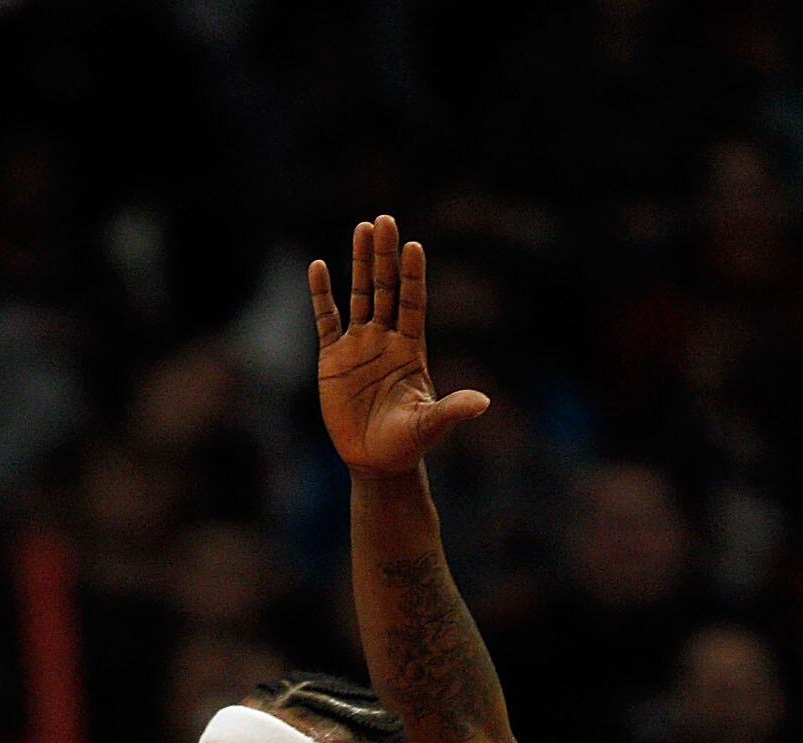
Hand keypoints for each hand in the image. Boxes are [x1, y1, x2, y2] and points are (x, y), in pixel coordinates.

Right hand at [310, 216, 489, 477]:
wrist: (376, 462)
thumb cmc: (408, 444)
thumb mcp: (431, 426)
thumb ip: (452, 409)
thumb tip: (483, 403)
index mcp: (411, 348)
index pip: (413, 303)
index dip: (413, 276)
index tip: (414, 246)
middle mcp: (386, 339)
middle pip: (386, 288)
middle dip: (385, 256)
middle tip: (385, 220)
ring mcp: (359, 346)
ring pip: (360, 295)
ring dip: (359, 263)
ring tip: (362, 228)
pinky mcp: (333, 359)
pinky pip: (326, 320)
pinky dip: (321, 295)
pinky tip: (318, 267)